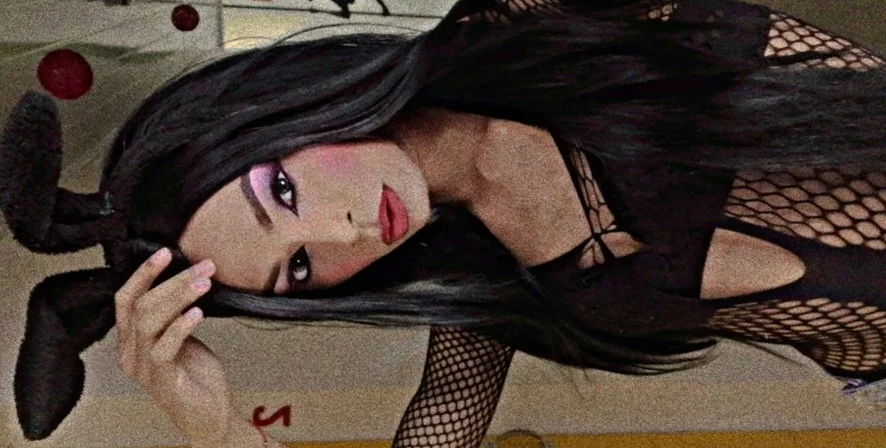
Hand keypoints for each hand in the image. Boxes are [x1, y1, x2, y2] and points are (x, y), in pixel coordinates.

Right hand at [114, 248, 234, 445]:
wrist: (208, 414)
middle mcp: (130, 353)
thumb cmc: (195, 375)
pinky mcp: (160, 380)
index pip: (126, 299)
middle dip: (173, 281)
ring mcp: (142, 368)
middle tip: (203, 266)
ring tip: (204, 282)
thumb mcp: (181, 335)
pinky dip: (180, 326)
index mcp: (130, 340)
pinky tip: (197, 312)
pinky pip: (163, 348)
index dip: (143, 274)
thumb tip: (187, 276)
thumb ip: (174, 312)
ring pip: (149, 322)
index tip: (165, 253)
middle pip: (141, 306)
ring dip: (179, 297)